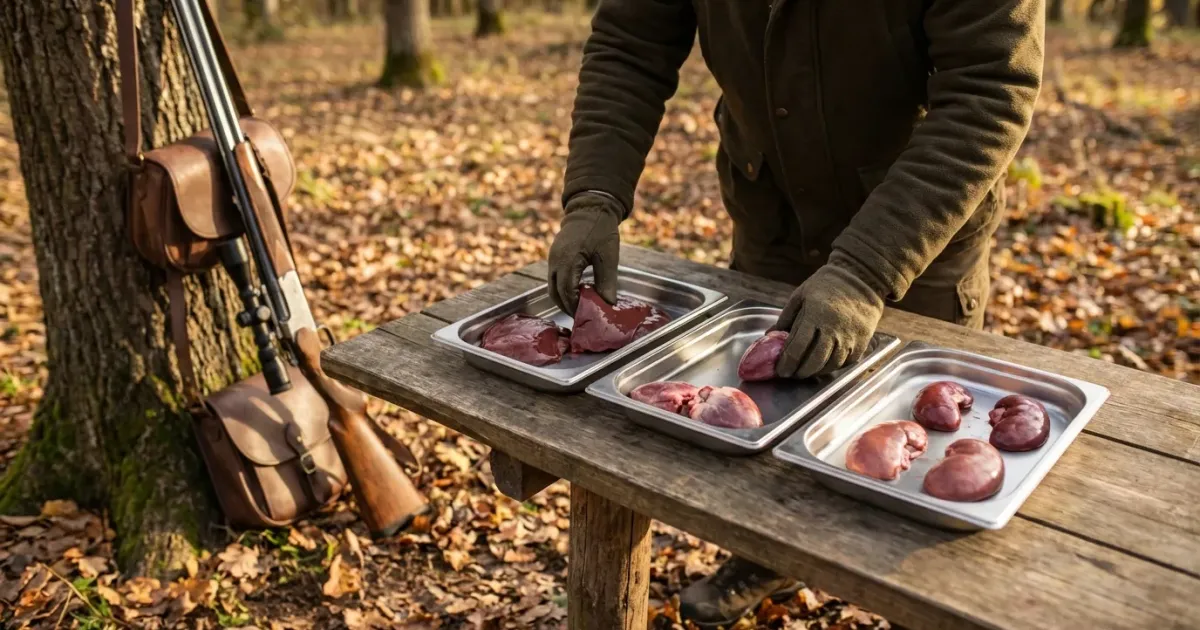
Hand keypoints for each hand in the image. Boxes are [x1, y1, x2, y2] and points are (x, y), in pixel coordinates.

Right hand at [547, 192, 621, 313]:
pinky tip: (576, 293)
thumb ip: (607, 281)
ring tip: (578, 308)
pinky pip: (554, 278)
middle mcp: (555, 261)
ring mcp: (552, 258)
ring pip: (552, 287)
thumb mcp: (608, 256)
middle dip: (567, 307)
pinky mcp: (553, 256)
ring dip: (563, 299)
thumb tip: (608, 304)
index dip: (574, 306)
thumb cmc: (601, 230)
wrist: (590, 207)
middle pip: (555, 292)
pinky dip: (562, 289)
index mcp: (568, 260)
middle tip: (581, 317)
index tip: (584, 316)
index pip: (566, 291)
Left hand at [773, 256, 884, 379]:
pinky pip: (846, 362)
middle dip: (800, 372)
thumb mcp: (800, 295)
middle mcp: (833, 330)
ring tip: (806, 371)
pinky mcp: (863, 341)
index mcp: (815, 316)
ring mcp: (850, 337)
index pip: (797, 348)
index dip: (786, 363)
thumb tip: (770, 335)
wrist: (861, 278)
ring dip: (816, 372)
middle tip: (792, 374)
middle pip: (813, 362)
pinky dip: (834, 367)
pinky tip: (824, 365)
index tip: (780, 370)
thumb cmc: (826, 285)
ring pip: (830, 365)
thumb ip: (786, 316)